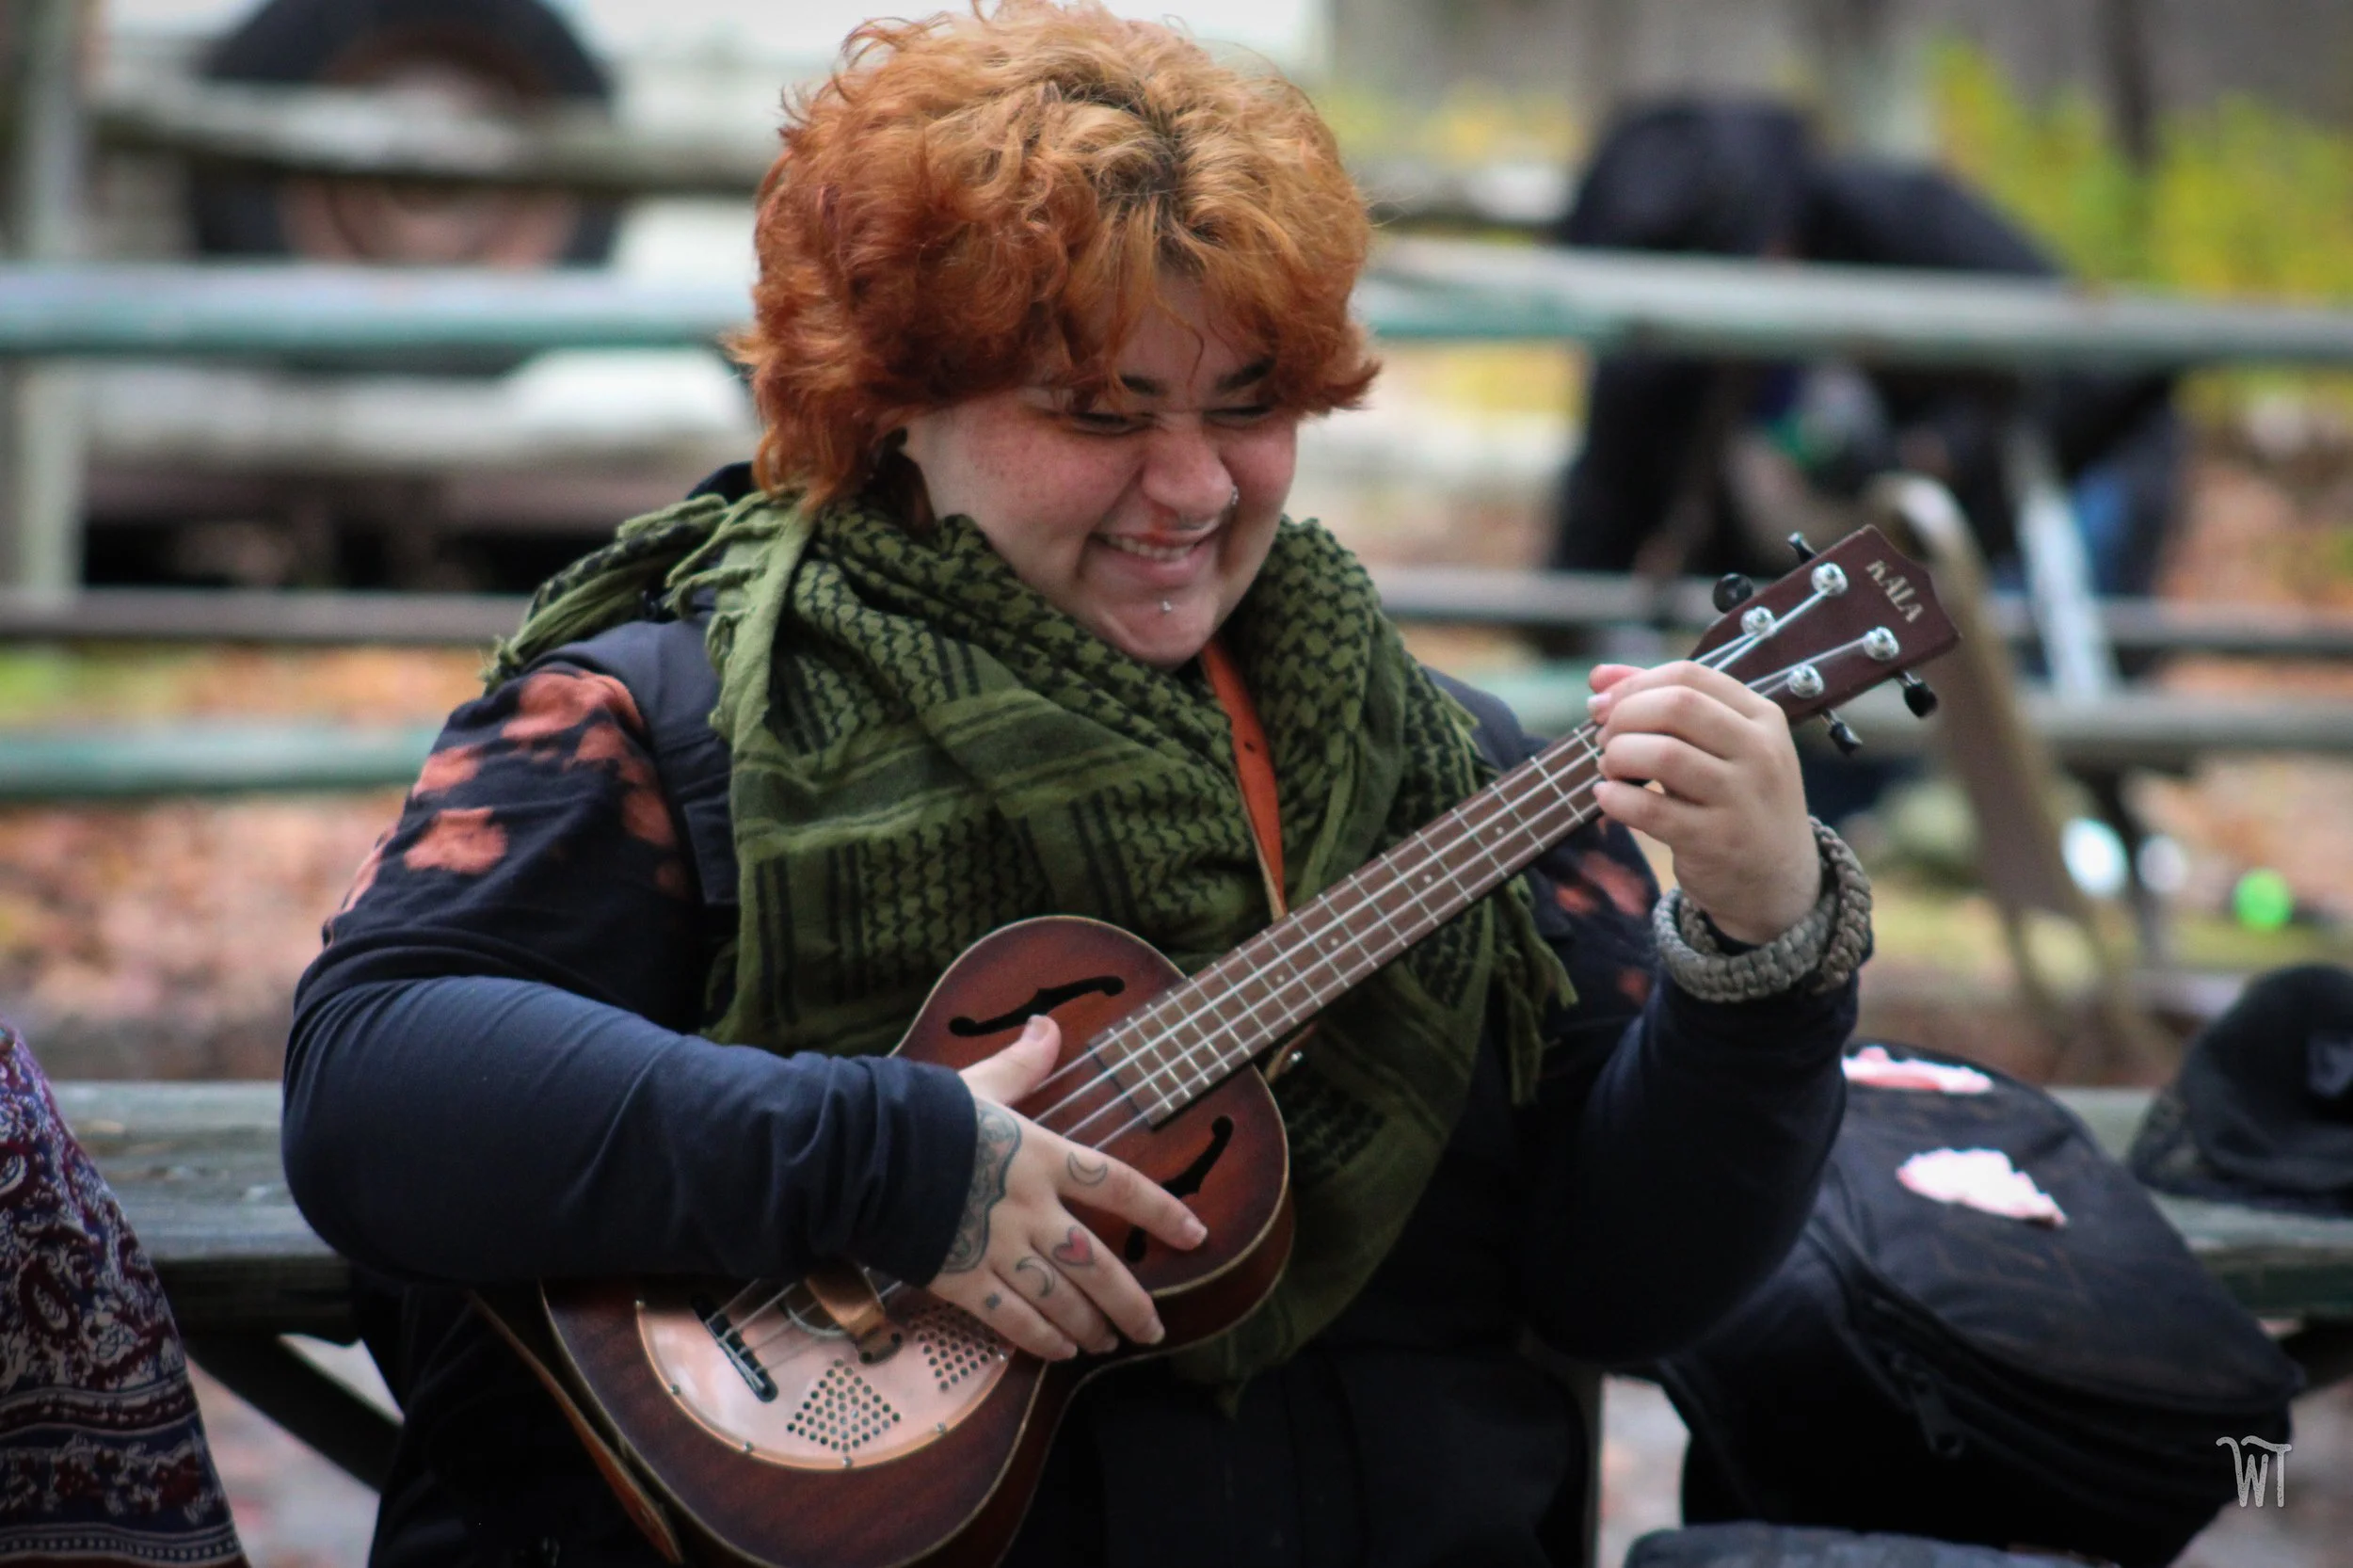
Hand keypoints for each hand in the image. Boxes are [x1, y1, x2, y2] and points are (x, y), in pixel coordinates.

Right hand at [926, 1015, 1206, 1360]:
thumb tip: (1047, 1027)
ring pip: (1061, 1299)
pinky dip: (1041, 1338)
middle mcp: (1031, 1208)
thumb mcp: (979, 1084)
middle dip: (1131, 1301)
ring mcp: (998, 1248)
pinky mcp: (962, 1279)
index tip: (1195, 1235)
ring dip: (1090, 1324)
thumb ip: (1021, 1065)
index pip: (1120, 1186)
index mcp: (1042, 1155)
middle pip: (1097, 1264)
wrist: (860, 1154)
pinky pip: (1013, 1320)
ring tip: (1109, 1341)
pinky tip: (1061, 1351)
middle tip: (1153, 1329)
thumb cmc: (919, 1114)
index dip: (1162, 1212)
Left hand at [1586, 660, 1820, 944]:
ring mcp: (1742, 798)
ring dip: (1619, 756)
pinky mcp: (1717, 841)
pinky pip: (1652, 810)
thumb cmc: (1735, 799)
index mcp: (1762, 717)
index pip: (1688, 676)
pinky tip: (1607, 798)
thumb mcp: (1719, 746)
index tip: (1601, 705)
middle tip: (1605, 740)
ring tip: (1609, 769)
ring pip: (1663, 754)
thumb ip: (1665, 703)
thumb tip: (1599, 676)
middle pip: (1676, 706)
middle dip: (1624, 717)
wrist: (1777, 880)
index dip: (1632, 684)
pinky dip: (1616, 799)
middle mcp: (1760, 752)